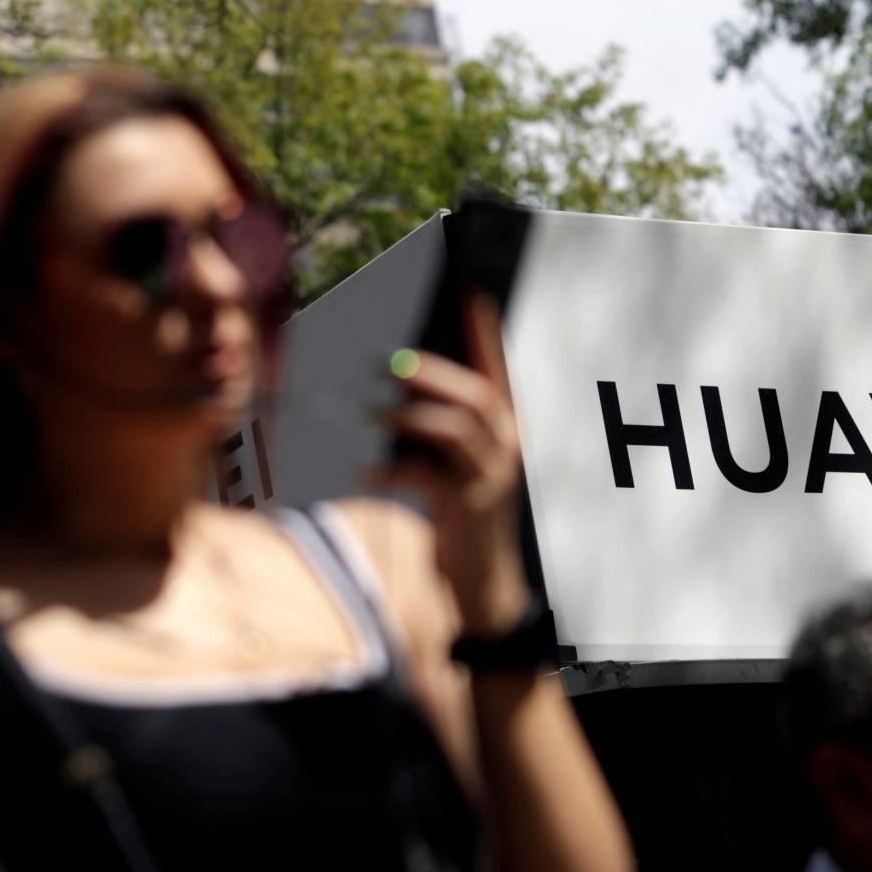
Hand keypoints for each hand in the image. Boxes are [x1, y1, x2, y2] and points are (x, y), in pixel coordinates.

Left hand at [375, 294, 528, 635]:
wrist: (480, 578)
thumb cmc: (461, 512)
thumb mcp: (458, 466)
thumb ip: (442, 428)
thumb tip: (398, 381)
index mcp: (507, 429)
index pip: (499, 371)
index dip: (485, 335)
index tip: (471, 294)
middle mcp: (507, 447)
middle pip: (475, 396)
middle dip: (432, 374)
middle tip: (389, 364)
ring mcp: (492, 477)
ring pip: (454, 430)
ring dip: (407, 418)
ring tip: (371, 416)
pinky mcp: (470, 506)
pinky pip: (427, 475)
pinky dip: (392, 470)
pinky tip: (364, 473)